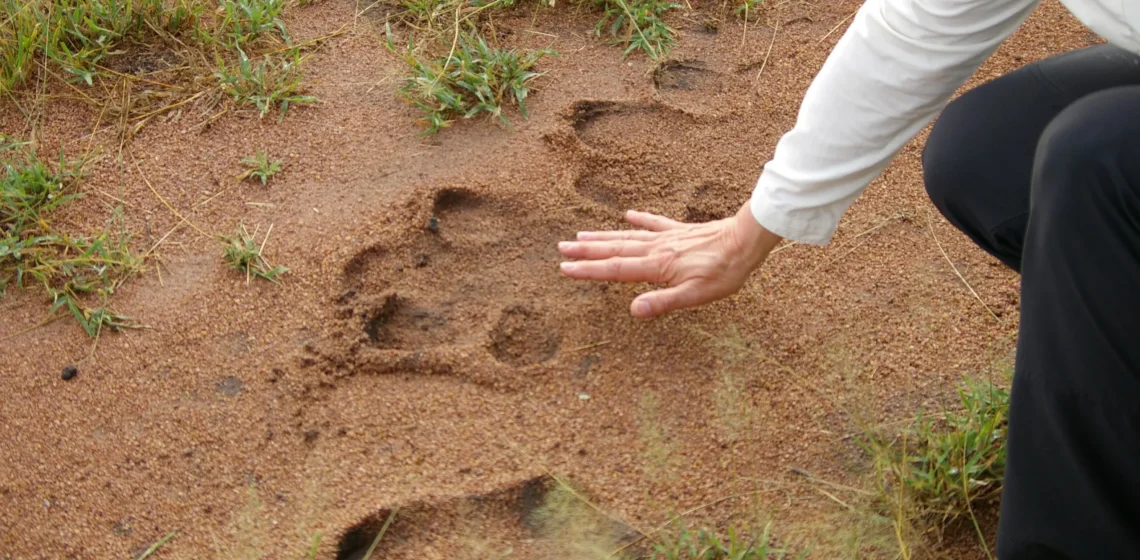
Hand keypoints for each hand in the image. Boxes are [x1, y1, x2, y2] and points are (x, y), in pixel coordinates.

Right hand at [558, 202, 782, 317]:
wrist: (746, 241)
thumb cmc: (724, 272)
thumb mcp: (696, 295)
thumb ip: (663, 302)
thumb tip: (633, 310)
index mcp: (656, 266)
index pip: (615, 270)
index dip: (589, 271)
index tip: (565, 268)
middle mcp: (656, 249)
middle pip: (614, 250)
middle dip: (587, 251)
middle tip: (561, 248)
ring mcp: (667, 238)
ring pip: (628, 237)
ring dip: (603, 237)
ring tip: (581, 235)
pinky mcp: (681, 231)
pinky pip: (655, 223)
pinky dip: (639, 220)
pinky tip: (628, 215)